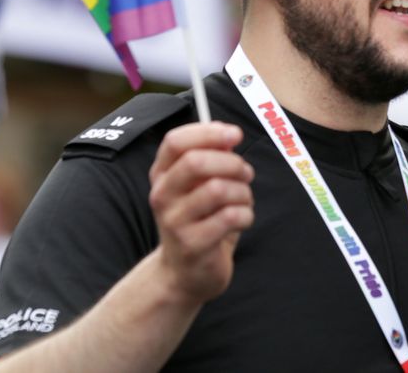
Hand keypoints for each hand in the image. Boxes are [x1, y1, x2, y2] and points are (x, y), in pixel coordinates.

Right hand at [148, 121, 251, 303]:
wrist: (183, 275)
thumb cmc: (198, 223)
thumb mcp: (196, 188)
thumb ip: (210, 160)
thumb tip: (228, 136)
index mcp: (161, 175)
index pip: (175, 141)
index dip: (207, 132)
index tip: (233, 134)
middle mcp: (162, 196)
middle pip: (195, 162)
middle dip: (231, 163)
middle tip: (245, 173)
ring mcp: (175, 221)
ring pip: (218, 190)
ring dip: (243, 192)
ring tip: (243, 200)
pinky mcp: (194, 245)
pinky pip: (231, 217)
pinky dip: (246, 214)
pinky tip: (242, 220)